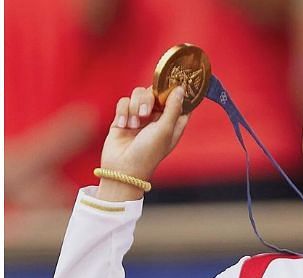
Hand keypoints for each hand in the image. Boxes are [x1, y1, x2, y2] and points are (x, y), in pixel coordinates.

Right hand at [96, 85, 190, 199]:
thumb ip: (173, 107)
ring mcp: (139, 116)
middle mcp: (157, 117)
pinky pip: (123, 102)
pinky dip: (122, 112)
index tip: (172, 83)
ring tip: (133, 124)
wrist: (121, 169)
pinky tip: (123, 125)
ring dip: (134, 107)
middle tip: (146, 113)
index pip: (179, 99)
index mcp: (172, 122)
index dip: (177, 90)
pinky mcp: (123, 117)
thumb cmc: (147, 153)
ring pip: (138, 94)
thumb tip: (181, 88)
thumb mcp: (165, 130)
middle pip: (156, 91)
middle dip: (149, 99)